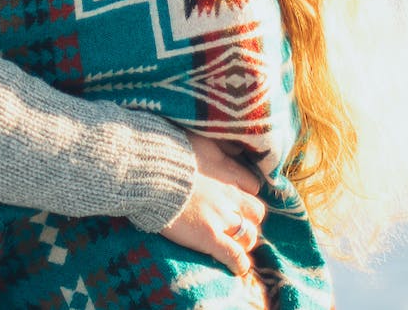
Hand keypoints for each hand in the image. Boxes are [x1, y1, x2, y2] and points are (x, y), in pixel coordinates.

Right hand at [158, 133, 267, 277]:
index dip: (246, 194)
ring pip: (249, 235)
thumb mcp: (201, 139)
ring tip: (235, 245)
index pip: (253, 186)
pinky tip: (238, 268)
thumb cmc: (169, 153)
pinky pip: (234, 255)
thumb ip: (222, 145)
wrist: (151, 171)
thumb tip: (235, 149)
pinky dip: (239, 263)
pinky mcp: (209, 237)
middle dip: (250, 220)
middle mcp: (230, 195)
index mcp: (227, 171)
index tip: (237, 199)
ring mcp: (221, 217)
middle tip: (237, 223)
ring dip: (245, 240)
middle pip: (256, 212)